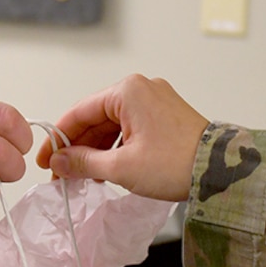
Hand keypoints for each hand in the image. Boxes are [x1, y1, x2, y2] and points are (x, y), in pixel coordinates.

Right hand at [38, 74, 209, 200]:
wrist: (221, 171)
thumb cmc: (175, 164)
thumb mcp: (121, 167)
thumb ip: (83, 162)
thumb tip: (58, 162)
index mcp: (127, 91)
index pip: (79, 112)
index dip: (57, 139)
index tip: (44, 161)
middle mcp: (141, 89)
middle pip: (95, 118)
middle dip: (78, 148)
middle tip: (62, 175)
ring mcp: (156, 100)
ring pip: (113, 124)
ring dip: (96, 150)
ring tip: (84, 177)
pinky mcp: (166, 114)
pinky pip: (130, 128)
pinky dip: (116, 147)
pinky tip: (108, 169)